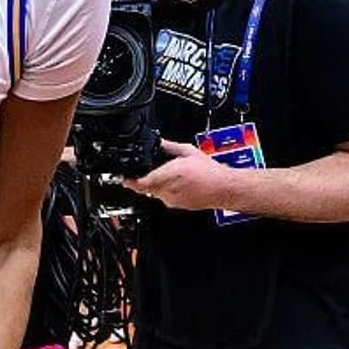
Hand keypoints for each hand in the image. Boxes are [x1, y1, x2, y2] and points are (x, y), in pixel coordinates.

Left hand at [123, 140, 237, 211]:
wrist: (225, 189)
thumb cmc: (211, 172)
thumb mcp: (189, 151)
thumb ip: (170, 147)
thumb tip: (160, 143)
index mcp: (170, 174)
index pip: (142, 182)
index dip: (130, 181)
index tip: (123, 178)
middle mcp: (168, 189)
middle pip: (146, 187)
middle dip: (144, 180)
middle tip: (148, 172)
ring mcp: (172, 200)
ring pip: (155, 193)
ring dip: (156, 185)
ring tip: (170, 177)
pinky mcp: (177, 206)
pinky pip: (164, 198)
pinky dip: (165, 191)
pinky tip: (177, 185)